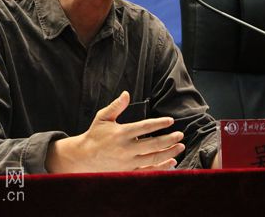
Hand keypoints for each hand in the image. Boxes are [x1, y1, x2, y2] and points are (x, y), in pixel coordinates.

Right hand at [46, 91, 184, 172]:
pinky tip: (171, 162)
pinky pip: (148, 171)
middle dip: (169, 139)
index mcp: (121, 133)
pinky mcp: (128, 172)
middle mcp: (126, 149)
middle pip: (153, 144)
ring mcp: (128, 162)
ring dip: (169, 153)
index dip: (159, 123)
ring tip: (180, 146)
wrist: (84, 158)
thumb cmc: (95, 135)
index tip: (170, 121)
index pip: (145, 127)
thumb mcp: (103, 117)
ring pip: (153, 159)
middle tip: (180, 134)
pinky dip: (161, 167)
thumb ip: (116, 106)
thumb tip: (126, 93)